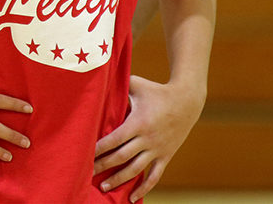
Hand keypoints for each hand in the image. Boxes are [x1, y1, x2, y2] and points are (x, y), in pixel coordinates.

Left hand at [93, 75, 204, 201]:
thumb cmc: (157, 91)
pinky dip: (144, 189)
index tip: (86, 155)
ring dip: (118, 180)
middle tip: (87, 174)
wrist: (187, 101)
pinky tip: (132, 198)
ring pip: (135, 170)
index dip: (100, 149)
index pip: (115, 139)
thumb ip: (119, 85)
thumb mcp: (137, 84)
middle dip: (103, 166)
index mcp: (138, 122)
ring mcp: (157, 149)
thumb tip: (99, 80)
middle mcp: (147, 139)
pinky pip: (154, 176)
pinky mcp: (165, 156)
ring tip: (104, 187)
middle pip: (121, 157)